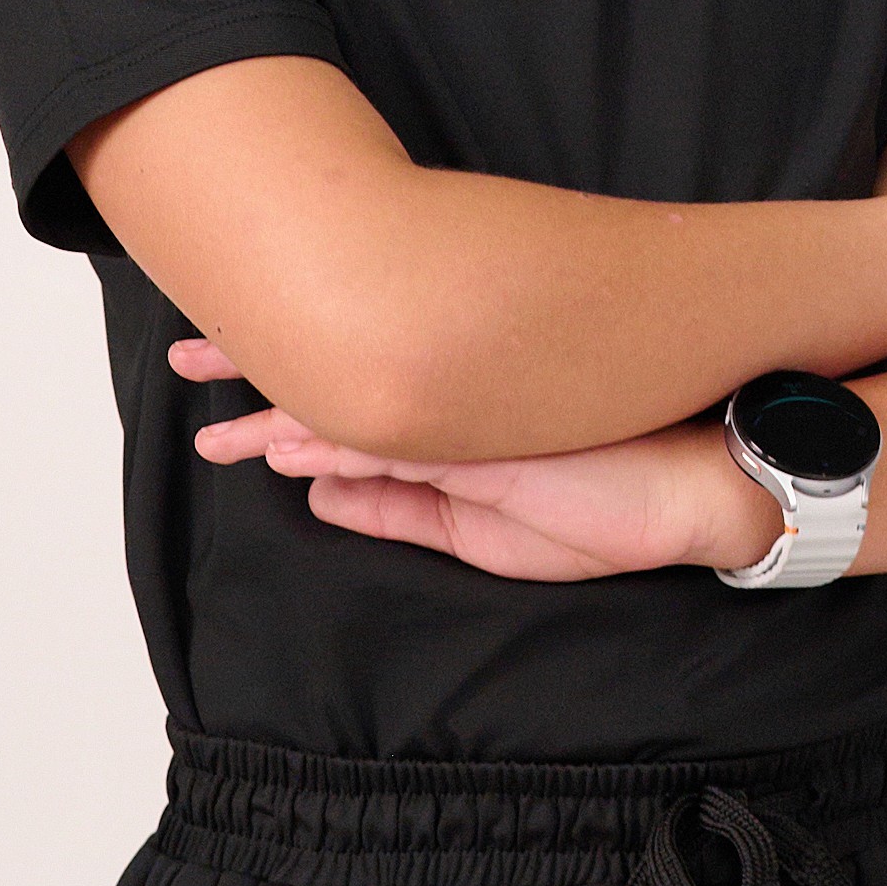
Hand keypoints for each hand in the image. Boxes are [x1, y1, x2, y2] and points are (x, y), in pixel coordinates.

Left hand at [171, 348, 769, 581]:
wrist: (699, 490)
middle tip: (187, 354)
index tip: (220, 356)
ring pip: (355, 409)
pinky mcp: (495, 444)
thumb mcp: (482, 531)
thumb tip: (314, 496)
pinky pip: (399, 446)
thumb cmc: (607, 506)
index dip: (277, 375)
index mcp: (448, 419)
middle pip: (335, 380)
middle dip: (257, 364)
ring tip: (209, 425)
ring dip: (276, 415)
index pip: (343, 391)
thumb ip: (399, 508)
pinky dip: (336, 451)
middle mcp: (453, 407)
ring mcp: (472, 420)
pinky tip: (282, 453)